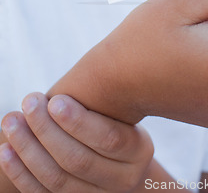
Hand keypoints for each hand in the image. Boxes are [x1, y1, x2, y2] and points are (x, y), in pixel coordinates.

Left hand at [0, 93, 152, 191]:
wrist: (119, 162)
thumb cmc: (116, 120)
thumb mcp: (123, 111)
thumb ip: (103, 102)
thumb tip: (69, 83)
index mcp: (139, 151)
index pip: (110, 139)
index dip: (79, 121)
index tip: (55, 100)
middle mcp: (123, 179)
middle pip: (78, 159)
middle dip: (47, 130)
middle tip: (28, 102)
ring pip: (57, 179)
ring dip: (28, 149)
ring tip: (11, 120)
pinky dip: (20, 173)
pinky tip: (6, 151)